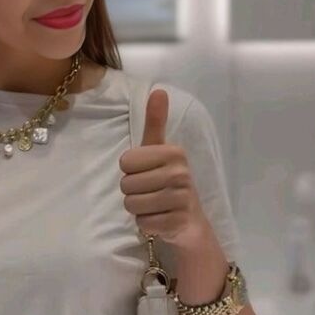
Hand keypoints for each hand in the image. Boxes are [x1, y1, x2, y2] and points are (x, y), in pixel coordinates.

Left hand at [119, 88, 207, 249]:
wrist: (189, 221)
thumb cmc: (167, 181)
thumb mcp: (159, 150)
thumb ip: (156, 121)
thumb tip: (158, 90)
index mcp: (174, 152)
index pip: (125, 162)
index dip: (131, 171)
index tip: (147, 173)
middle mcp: (180, 174)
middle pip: (126, 184)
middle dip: (133, 191)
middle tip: (151, 192)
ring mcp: (181, 199)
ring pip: (131, 204)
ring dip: (138, 208)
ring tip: (155, 205)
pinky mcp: (177, 223)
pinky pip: (142, 223)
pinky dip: (146, 224)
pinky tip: (160, 219)